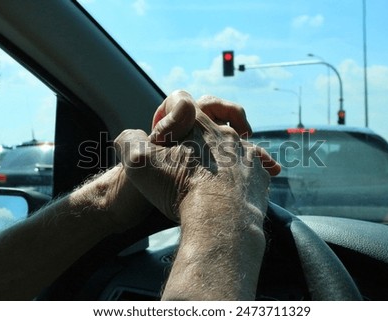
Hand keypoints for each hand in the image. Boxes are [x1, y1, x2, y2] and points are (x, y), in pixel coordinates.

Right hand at [114, 90, 279, 221]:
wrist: (219, 220)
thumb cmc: (179, 189)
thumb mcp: (140, 163)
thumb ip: (129, 141)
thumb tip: (127, 136)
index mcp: (196, 124)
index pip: (181, 99)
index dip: (168, 111)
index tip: (163, 135)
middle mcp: (224, 133)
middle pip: (213, 115)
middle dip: (199, 131)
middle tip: (189, 152)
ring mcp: (245, 152)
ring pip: (237, 140)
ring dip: (225, 151)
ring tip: (215, 171)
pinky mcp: (259, 173)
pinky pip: (256, 164)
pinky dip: (247, 170)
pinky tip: (241, 184)